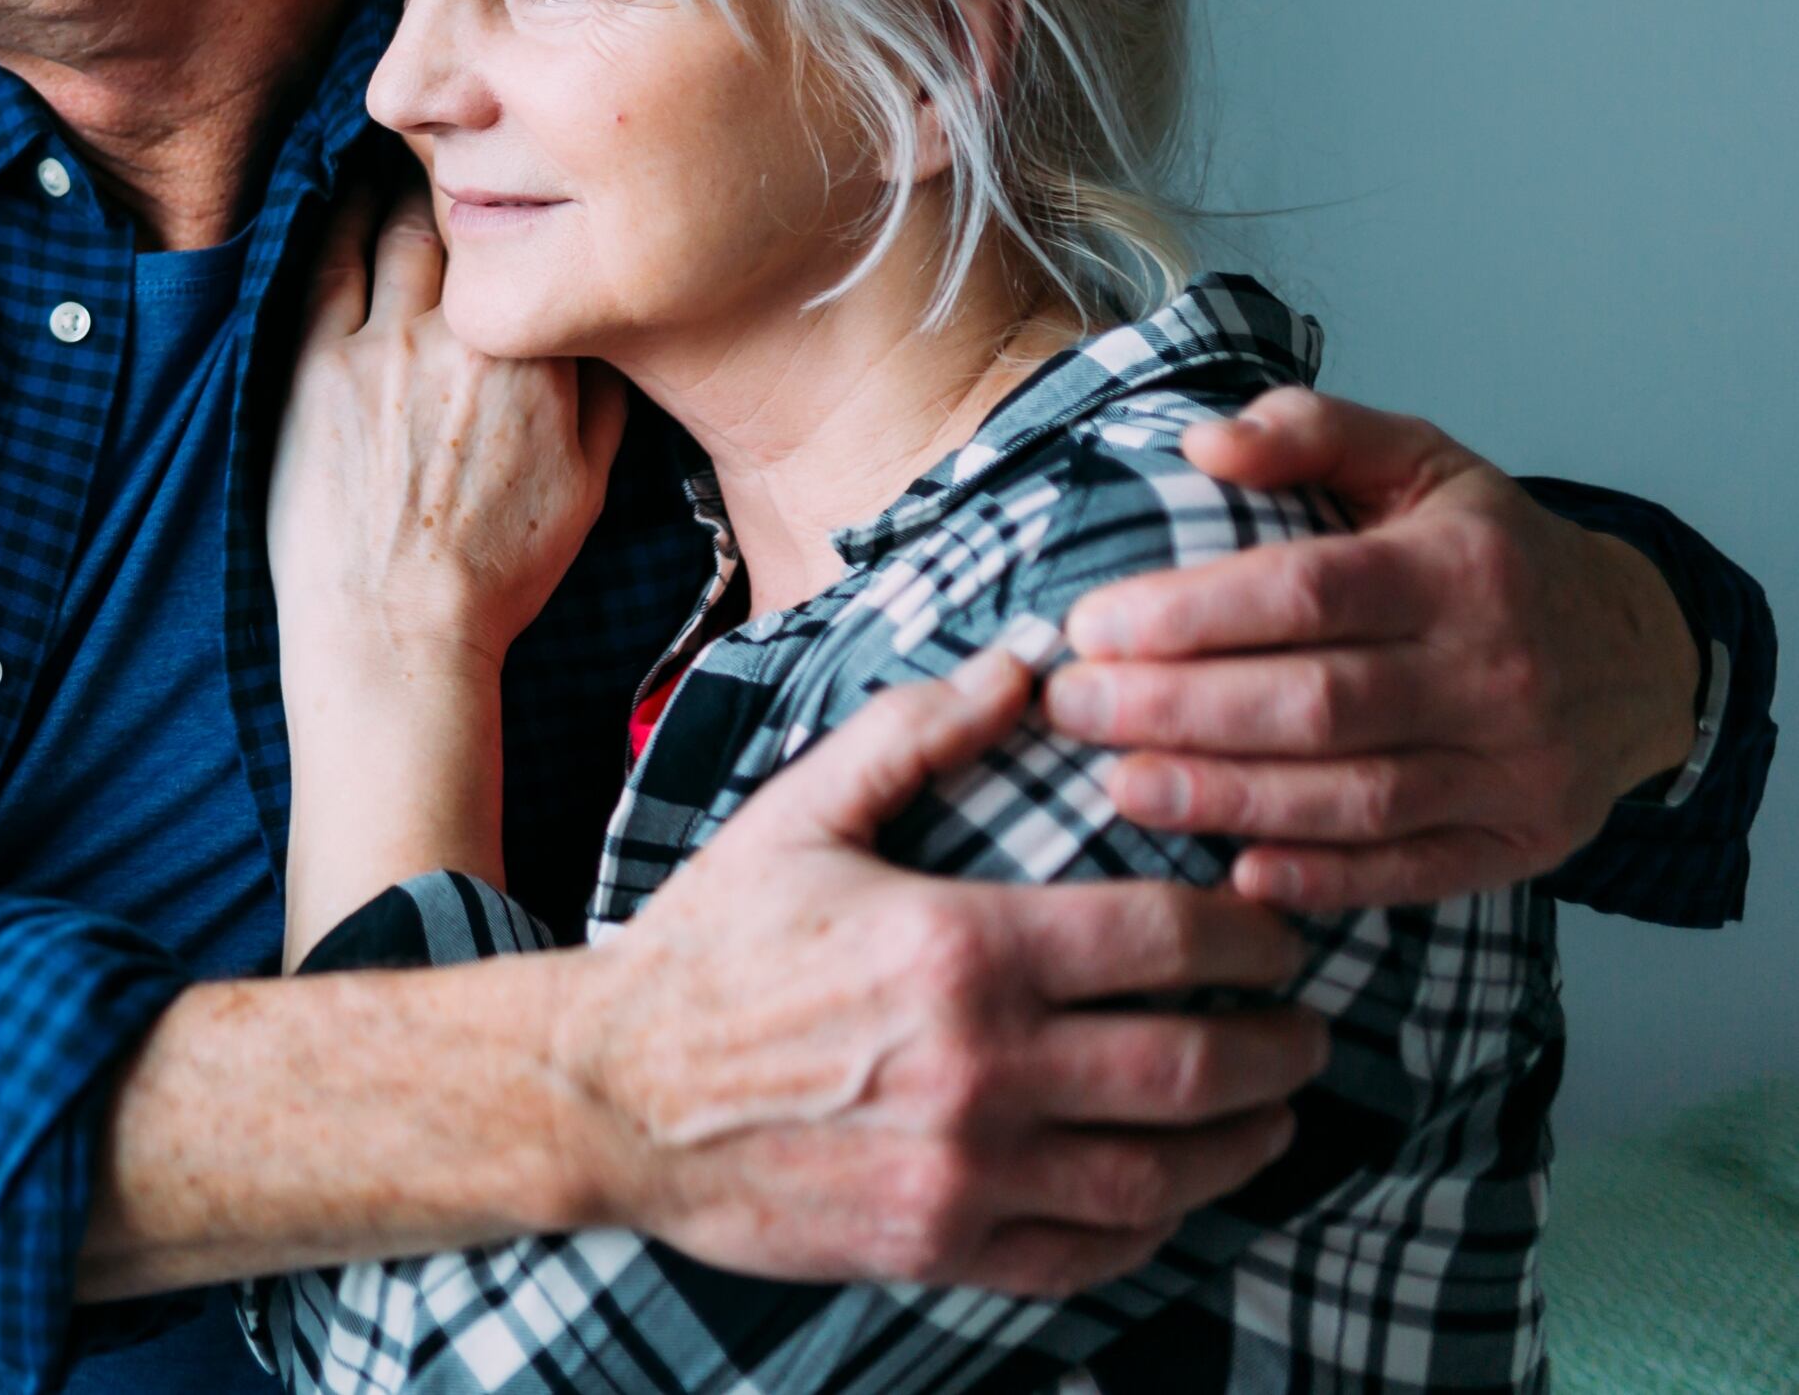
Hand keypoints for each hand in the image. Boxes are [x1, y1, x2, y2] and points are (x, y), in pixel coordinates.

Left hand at [269, 185, 625, 675]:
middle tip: (454, 145)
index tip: (517, 171)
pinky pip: (327, 264)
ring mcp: (384, 345)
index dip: (521, 200)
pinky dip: (335, 218)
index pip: (533, 246)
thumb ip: (603, 396)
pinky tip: (337, 193)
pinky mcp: (317, 365)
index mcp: (541, 360)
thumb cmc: (497, 573)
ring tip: (398, 156)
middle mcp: (465, 338)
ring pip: (393, 230)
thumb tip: (604, 329)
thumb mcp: (590, 487)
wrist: (398, 632)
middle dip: (458, 176)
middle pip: (462, 222)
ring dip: (395, 185)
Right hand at [568, 652, 1324, 1297]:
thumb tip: (1027, 663)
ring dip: (1243, 1144)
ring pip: (1163, 1172)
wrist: (608, 1091)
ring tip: (1270, 1114)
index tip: (1275, 934)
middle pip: (1195, 1067)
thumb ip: (917, 734)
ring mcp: (963, 1171)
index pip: (1166, 940)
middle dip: (1279, 1047)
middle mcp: (979, 1067)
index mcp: (958, 946)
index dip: (1252, 936)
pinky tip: (1170, 1189)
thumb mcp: (800, 814)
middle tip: (1305, 1029)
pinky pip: (1090, 1251)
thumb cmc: (710, 943)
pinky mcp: (937, 1247)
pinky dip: (1155, 1223)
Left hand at [1048, 388, 1702, 908]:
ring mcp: (1517, 766)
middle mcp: (1496, 669)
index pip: (1306, 592)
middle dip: (1176, 712)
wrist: (1639, 652)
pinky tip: (1234, 874)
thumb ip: (1309, 431)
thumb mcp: (1416, 459)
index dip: (1187, 615)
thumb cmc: (1487, 548)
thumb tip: (1202, 443)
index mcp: (1460, 567)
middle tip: (1071, 712)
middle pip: (1316, 703)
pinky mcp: (1524, 841)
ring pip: (1355, 797)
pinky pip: (1414, 871)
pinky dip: (1324, 880)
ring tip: (1119, 790)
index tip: (1087, 628)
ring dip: (1227, 800)